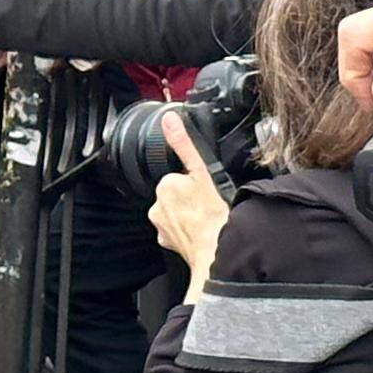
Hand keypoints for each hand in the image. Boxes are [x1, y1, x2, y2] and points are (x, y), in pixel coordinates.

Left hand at [146, 124, 230, 292]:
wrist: (215, 253)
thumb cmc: (213, 215)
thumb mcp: (202, 172)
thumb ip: (184, 144)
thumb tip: (169, 120)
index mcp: (165, 185)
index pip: (179, 177)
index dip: (194, 183)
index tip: (205, 192)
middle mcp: (157, 205)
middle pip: (176, 195)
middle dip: (189, 198)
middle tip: (207, 206)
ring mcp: (161, 225)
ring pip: (175, 213)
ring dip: (187, 215)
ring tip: (205, 220)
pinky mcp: (166, 242)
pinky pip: (176, 232)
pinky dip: (185, 232)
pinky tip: (199, 233)